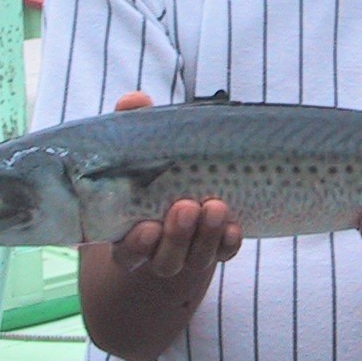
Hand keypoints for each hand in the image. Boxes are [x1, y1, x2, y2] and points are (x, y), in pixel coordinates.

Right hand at [107, 92, 242, 276]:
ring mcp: (189, 252)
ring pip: (196, 258)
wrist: (183, 184)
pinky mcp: (216, 248)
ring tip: (216, 206)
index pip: (126, 252)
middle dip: (177, 236)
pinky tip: (235, 227)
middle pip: (164, 260)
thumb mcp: (140, 142)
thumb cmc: (151, 163)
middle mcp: (157, 251)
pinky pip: (224, 253)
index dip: (136, 245)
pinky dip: (229, 242)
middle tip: (186, 206)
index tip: (147, 228)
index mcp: (127, 232)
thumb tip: (134, 100)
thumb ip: (133, 122)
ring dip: (206, 236)